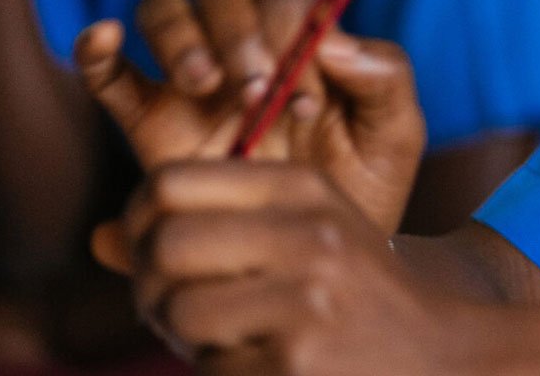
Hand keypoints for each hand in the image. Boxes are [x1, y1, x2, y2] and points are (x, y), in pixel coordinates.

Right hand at [78, 0, 424, 256]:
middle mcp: (245, 51)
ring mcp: (194, 83)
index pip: (283, 1)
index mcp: (303, 44)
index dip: (291, 34)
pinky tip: (105, 38)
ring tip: (205, 85)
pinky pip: (108, 73)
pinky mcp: (150, 122)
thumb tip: (331, 38)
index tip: (307, 101)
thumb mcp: (395, 135)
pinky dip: (97, 46)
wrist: (316, 262)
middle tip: (257, 91)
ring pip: (165, 10)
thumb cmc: (363, 191)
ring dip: (181, 34)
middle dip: (237, 29)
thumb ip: (386, 75)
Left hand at [122, 161, 480, 374]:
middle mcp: (307, 233)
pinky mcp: (294, 362)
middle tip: (170, 303)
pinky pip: (208, 364)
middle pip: (163, 243)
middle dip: (148, 282)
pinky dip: (219, 368)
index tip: (156, 246)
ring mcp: (304, 299)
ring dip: (178, 334)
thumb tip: (99, 238)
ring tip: (215, 335)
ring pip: (177, 309)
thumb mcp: (304, 229)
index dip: (141, 218)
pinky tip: (258, 362)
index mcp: (304, 187)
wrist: (441, 352)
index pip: (169, 182)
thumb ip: (213, 220)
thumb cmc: (352, 290)